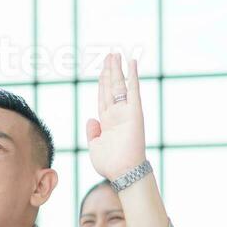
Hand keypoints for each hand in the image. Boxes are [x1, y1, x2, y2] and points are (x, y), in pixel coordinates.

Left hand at [85, 53, 145, 180]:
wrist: (123, 172)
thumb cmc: (110, 164)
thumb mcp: (94, 146)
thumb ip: (92, 132)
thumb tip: (91, 119)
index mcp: (106, 121)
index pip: (103, 97)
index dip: (102, 82)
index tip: (102, 69)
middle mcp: (116, 114)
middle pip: (111, 87)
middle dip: (109, 71)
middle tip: (109, 55)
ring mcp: (126, 112)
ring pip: (120, 85)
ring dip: (117, 69)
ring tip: (115, 54)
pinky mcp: (135, 112)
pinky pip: (134, 90)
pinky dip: (133, 76)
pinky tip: (132, 62)